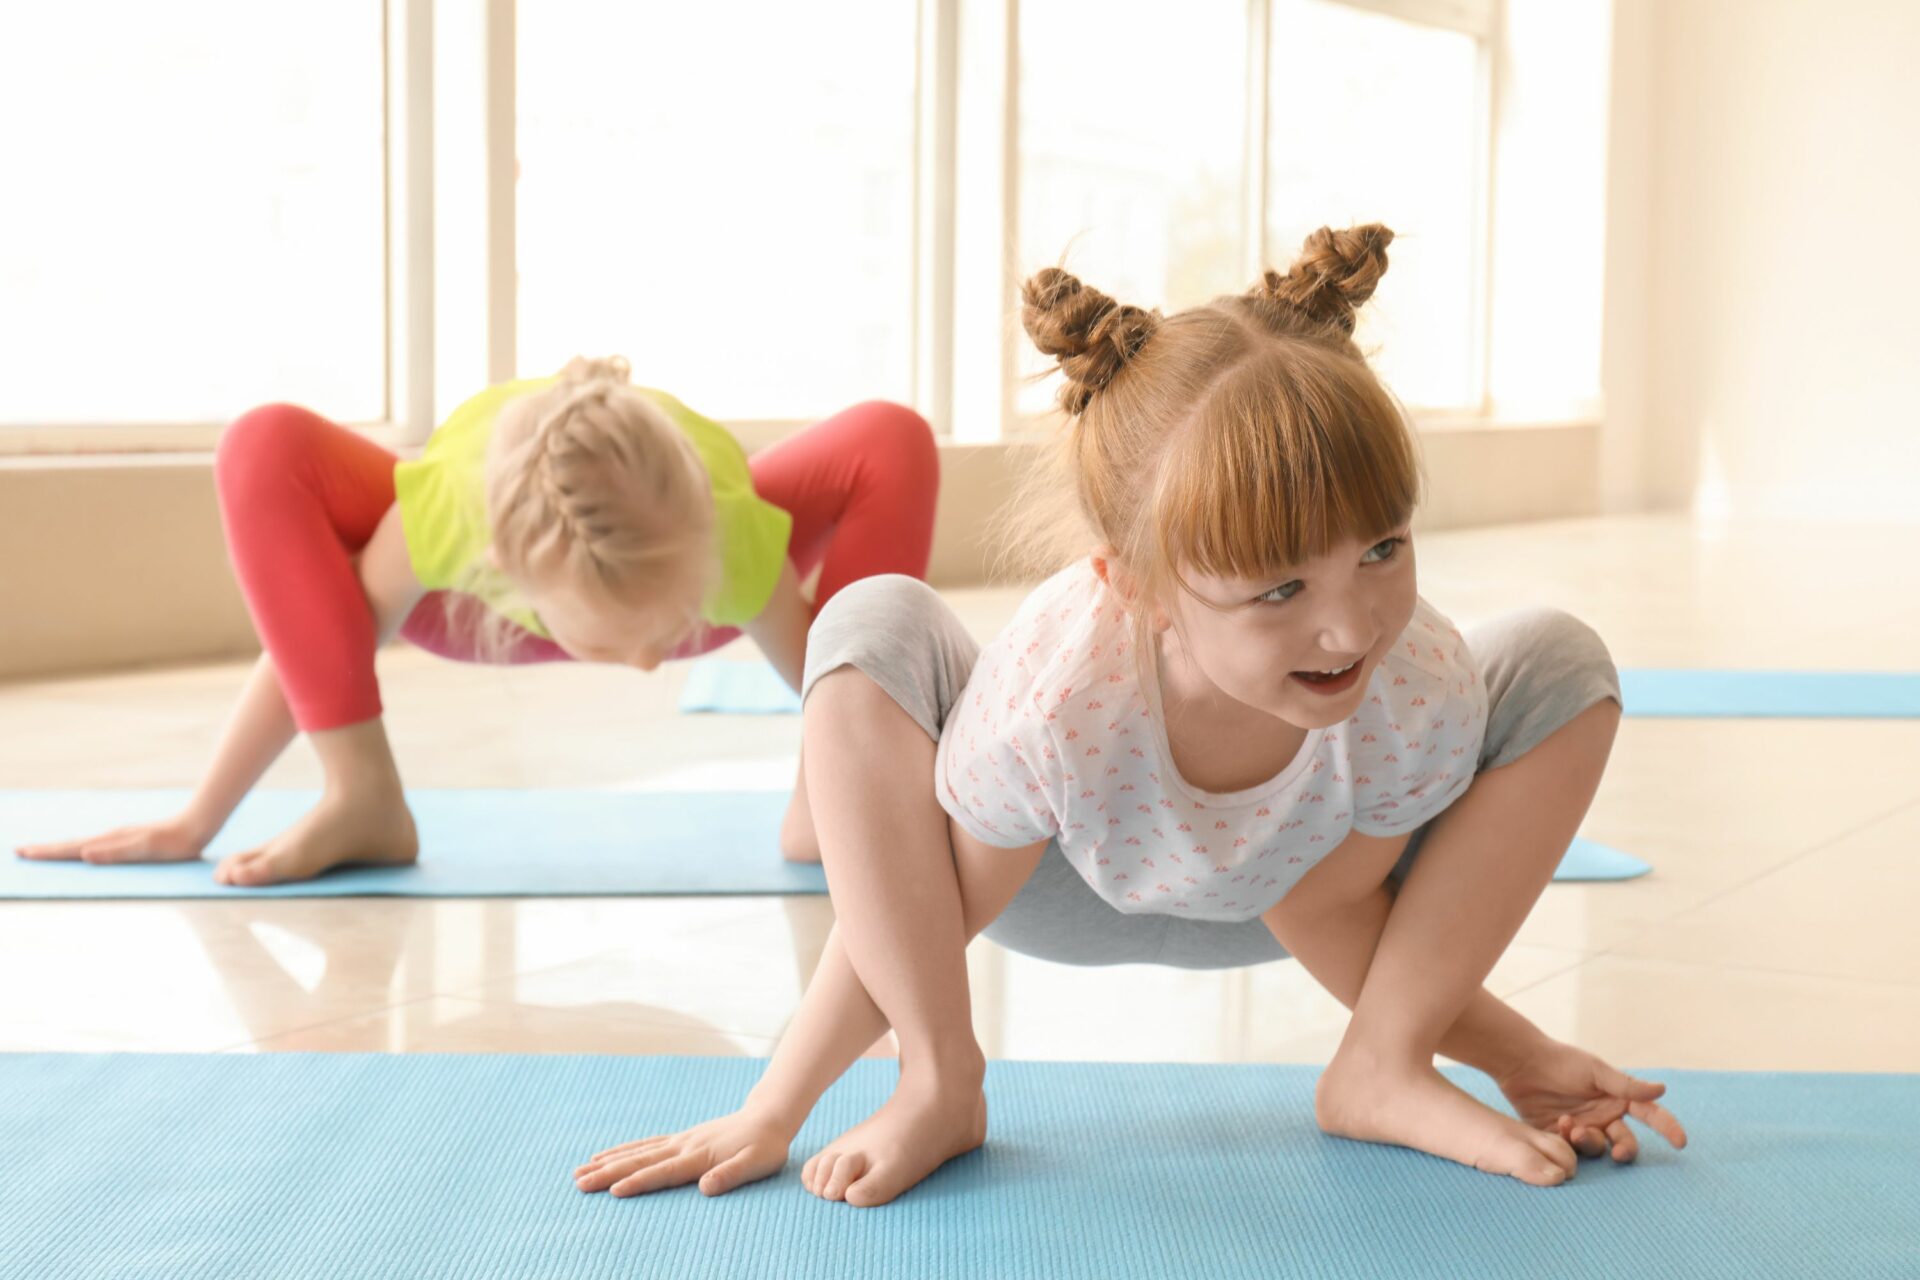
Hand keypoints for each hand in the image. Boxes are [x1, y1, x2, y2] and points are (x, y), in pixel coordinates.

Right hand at [15, 813, 210, 864]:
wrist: (195, 828)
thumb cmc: (172, 843)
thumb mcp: (144, 849)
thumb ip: (115, 852)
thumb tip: (83, 854)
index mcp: (109, 841)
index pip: (71, 848)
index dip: (47, 852)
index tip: (23, 853)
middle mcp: (110, 838)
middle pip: (71, 845)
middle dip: (46, 850)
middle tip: (20, 852)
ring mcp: (118, 839)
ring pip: (82, 845)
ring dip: (61, 850)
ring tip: (43, 853)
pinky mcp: (129, 842)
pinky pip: (96, 847)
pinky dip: (80, 850)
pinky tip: (82, 854)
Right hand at [574, 1108, 793, 1198]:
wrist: (769, 1117)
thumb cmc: (765, 1146)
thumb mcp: (757, 1163)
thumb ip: (731, 1175)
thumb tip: (705, 1188)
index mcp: (700, 1156)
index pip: (663, 1172)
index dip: (638, 1182)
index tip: (613, 1191)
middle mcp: (684, 1146)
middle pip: (640, 1161)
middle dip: (608, 1173)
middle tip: (579, 1183)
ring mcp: (680, 1140)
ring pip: (637, 1152)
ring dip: (608, 1162)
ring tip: (579, 1171)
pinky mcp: (680, 1139)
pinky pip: (645, 1145)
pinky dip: (623, 1150)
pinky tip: (605, 1155)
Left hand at [1493, 1038, 1687, 1162]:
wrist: (1522, 1063)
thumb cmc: (1562, 1061)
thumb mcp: (1596, 1071)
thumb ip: (1626, 1084)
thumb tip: (1662, 1089)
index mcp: (1618, 1099)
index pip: (1650, 1115)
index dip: (1667, 1128)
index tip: (1681, 1142)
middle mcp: (1604, 1117)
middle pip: (1626, 1141)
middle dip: (1627, 1150)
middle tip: (1621, 1152)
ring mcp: (1584, 1128)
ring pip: (1599, 1149)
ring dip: (1591, 1142)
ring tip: (1575, 1129)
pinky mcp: (1561, 1137)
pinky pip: (1572, 1149)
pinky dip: (1569, 1141)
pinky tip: (1561, 1124)